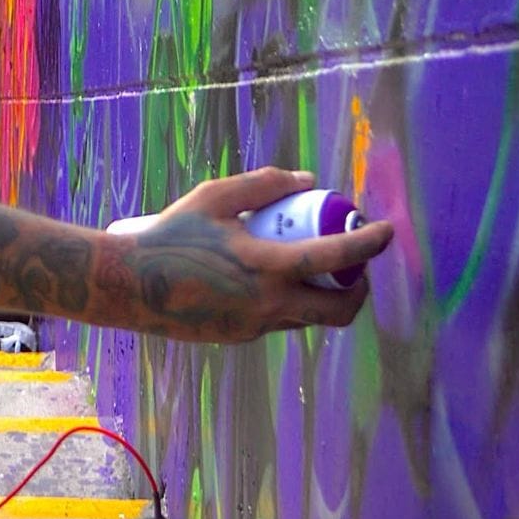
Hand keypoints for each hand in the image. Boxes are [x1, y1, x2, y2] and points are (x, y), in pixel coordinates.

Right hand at [101, 167, 393, 342]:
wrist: (132, 285)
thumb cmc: (171, 235)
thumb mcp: (213, 197)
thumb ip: (262, 186)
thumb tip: (307, 181)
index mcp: (268, 267)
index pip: (335, 257)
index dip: (368, 243)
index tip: (386, 230)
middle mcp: (270, 304)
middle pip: (340, 309)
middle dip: (358, 287)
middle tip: (355, 265)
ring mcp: (257, 327)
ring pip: (310, 318)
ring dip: (323, 296)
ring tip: (311, 267)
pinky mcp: (242, 337)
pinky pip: (279, 320)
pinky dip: (288, 300)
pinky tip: (266, 278)